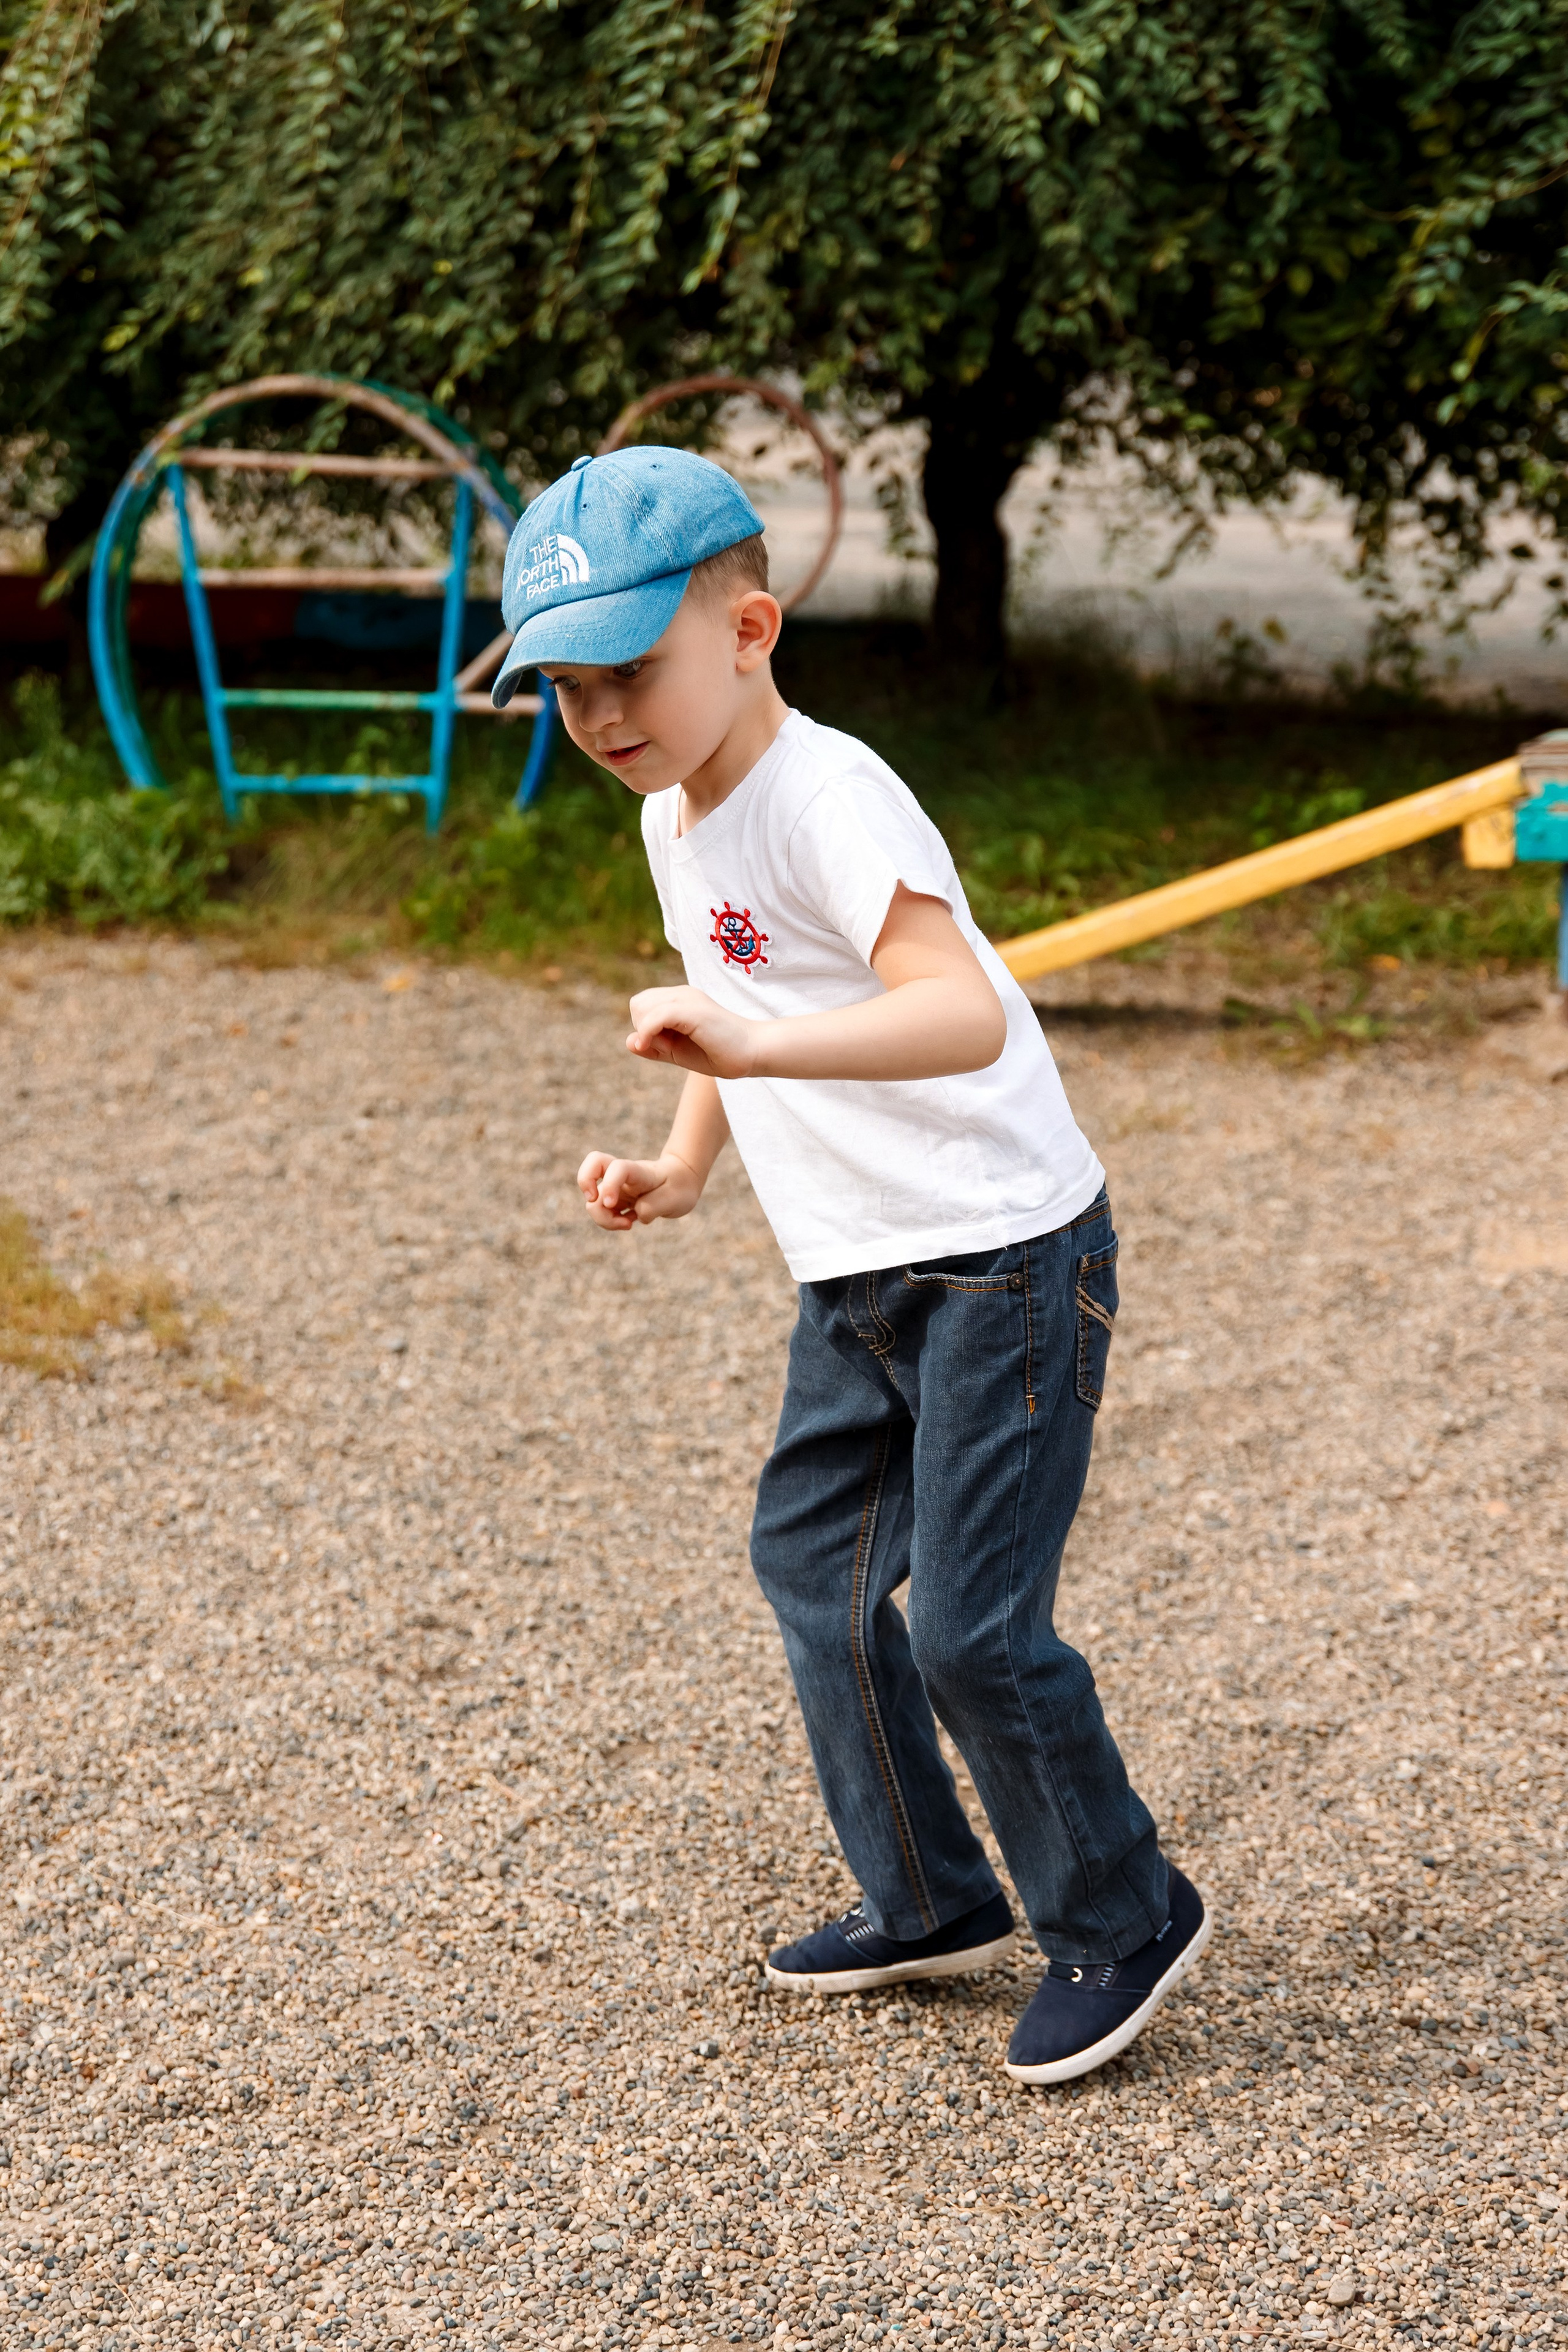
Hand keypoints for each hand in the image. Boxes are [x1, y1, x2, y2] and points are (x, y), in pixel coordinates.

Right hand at [577, 1148, 704, 1230]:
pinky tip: (629, 1221)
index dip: (609, 1185)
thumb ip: (651, 1208)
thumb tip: (634, 1214)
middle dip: (590, 1197)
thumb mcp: (674, 1199)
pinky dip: (610, 1222)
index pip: (616, 1168)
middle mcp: (622, 1176)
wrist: (681, 1181)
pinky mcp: (615, 1199)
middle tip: (607, 1209)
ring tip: (628, 1224)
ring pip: (593, 1201)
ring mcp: (616, 1187)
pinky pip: (601, 1211)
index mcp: (638, 1171)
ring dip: (604, 1219)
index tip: (611, 1204)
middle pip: (590, 1171)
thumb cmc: (678, 1186)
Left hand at [626, 984, 757, 1078]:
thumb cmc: (718, 1053)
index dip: (643, 1028)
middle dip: (643, 1029)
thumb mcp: (677, 1052)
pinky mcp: (693, 1010)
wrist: (752, 1053)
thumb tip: (629, 1041)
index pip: (641, 1005)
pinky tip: (663, 1047)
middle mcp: (682, 993)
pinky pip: (656, 1016)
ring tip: (671, 1046)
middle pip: (638, 1004)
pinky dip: (650, 1033)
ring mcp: (688, 999)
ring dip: (648, 1032)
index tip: (663, 1045)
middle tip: (666, 1046)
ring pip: (642, 1007)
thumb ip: (653, 1047)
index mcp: (679, 999)